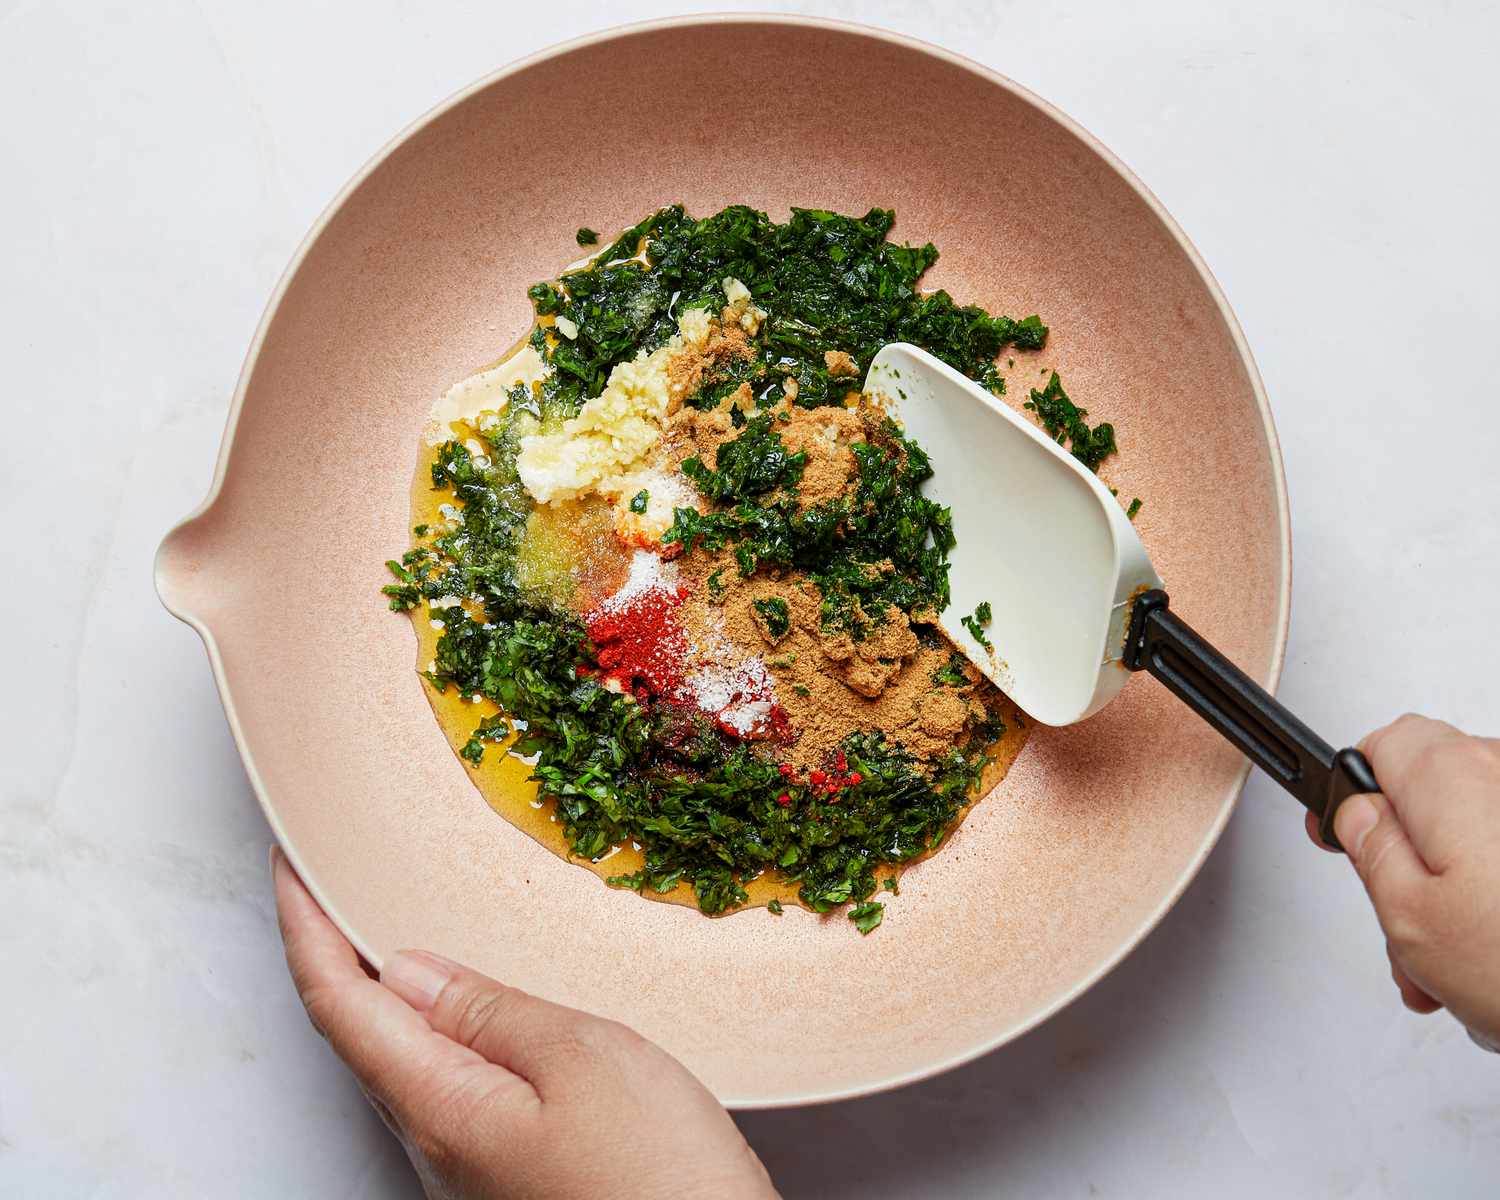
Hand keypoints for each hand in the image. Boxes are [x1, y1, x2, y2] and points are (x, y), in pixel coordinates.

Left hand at [272, 847, 777, 1198]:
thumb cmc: (659, 1179)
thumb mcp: (583, 1062)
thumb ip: (491, 1014)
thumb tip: (412, 972)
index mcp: (442, 1110)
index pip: (340, 1004)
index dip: (305, 929)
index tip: (290, 867)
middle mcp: (440, 1148)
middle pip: (359, 1036)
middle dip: (335, 953)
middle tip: (333, 881)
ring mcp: (472, 1170)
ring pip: (404, 1063)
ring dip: (385, 992)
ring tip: (391, 927)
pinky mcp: (512, 1176)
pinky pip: (450, 1087)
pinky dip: (438, 1030)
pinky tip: (470, 1009)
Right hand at [1306, 714, 1499, 1046]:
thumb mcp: (1408, 915)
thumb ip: (1368, 847)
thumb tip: (1358, 815)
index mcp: (1454, 774)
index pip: (1380, 745)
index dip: (1354, 795)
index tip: (1347, 837)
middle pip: (1433, 794)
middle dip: (1412, 862)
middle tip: (1408, 929)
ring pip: (1481, 832)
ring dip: (1462, 889)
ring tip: (1462, 968)